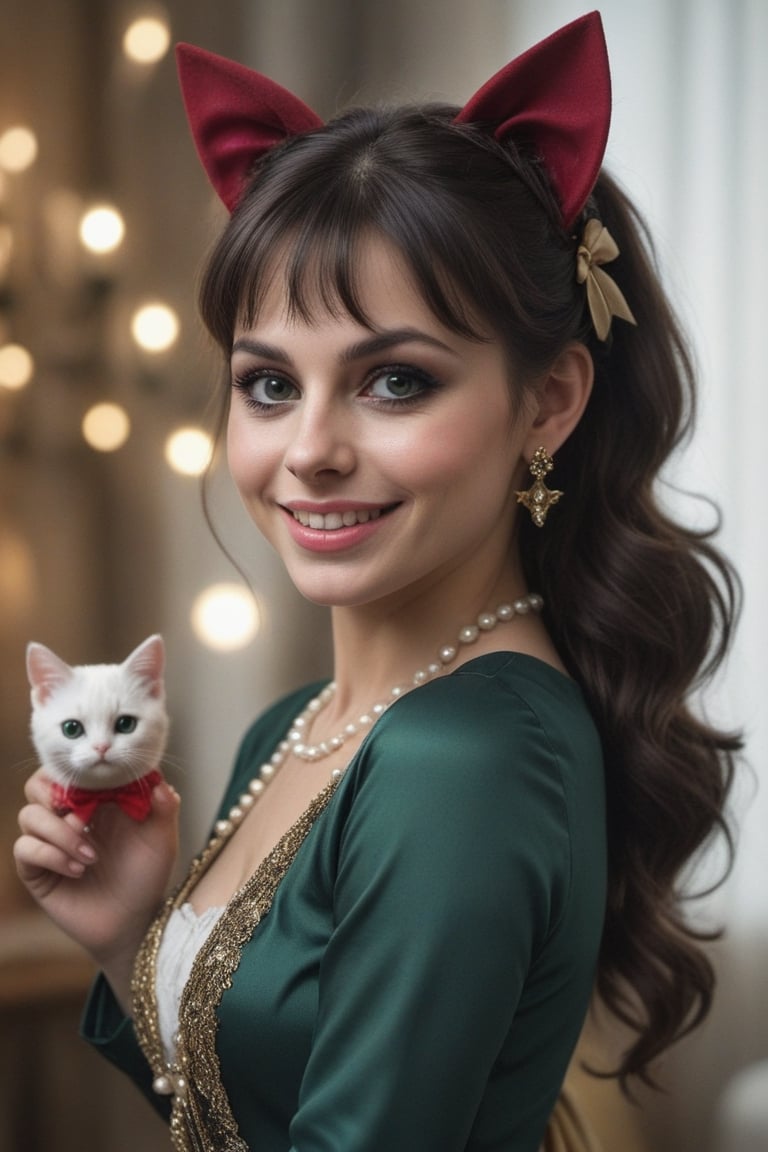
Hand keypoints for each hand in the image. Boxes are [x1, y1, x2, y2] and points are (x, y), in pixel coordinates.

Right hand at [14, 769, 179, 980]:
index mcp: (95, 801)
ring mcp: (50, 843)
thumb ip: (165, 807)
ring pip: (29, 815)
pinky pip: (24, 849)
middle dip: (53, 793)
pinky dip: (50, 855)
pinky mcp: (37, 870)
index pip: (71, 770)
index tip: (94, 783)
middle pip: (38, 785)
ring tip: (91, 855)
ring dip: (60, 832)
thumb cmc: (147, 876)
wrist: (133, 922)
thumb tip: (159, 780)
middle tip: (80, 813)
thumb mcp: (162, 839)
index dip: (76, 771)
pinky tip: (77, 870)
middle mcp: (68, 817)